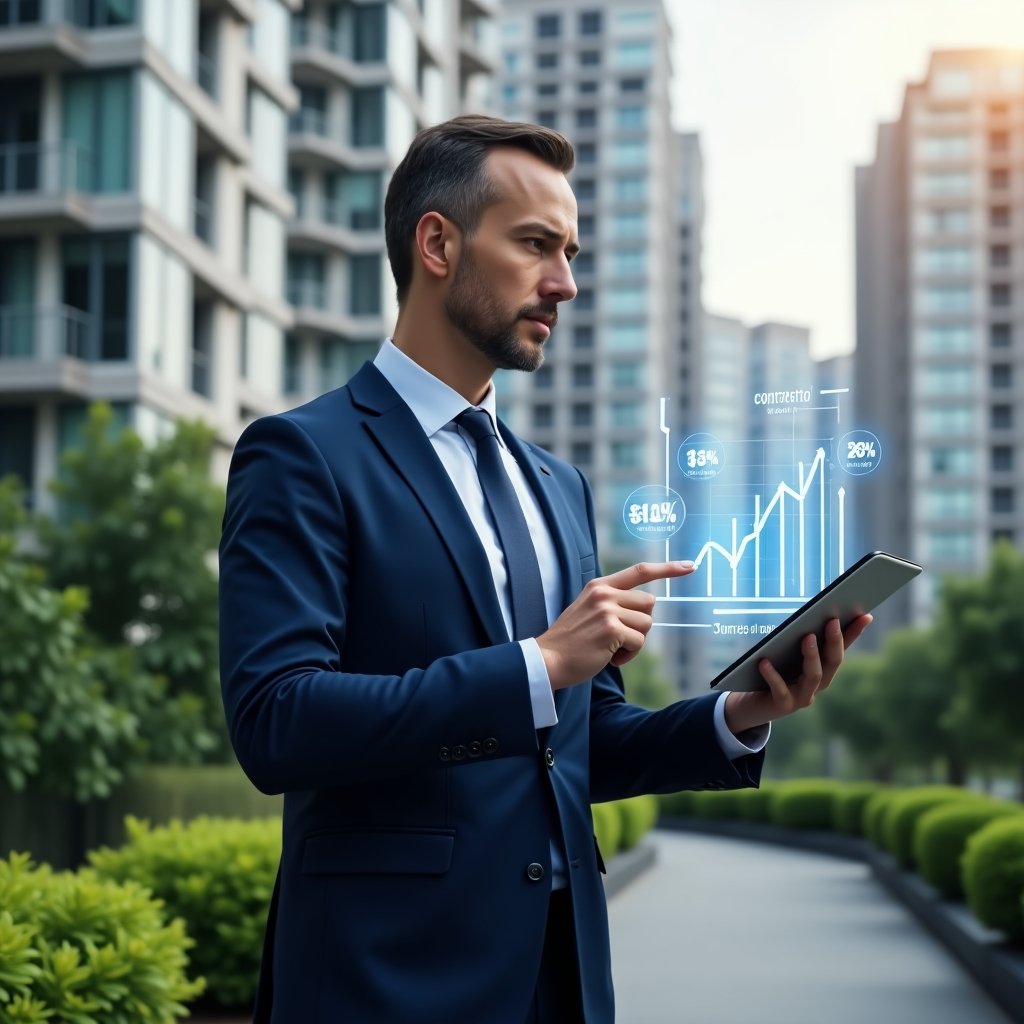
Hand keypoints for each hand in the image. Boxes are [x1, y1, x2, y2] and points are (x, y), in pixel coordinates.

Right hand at [537, 561, 694, 690]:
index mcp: (599, 586)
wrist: (548, 659)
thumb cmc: (571, 641)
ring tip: (610, 648)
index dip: (667, 569)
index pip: (640, 571)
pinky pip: (638, 642)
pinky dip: (628, 655)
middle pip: (649, 603)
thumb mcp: (588, 609)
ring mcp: (608, 610)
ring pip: (647, 624)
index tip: (689, 566)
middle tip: (618, 637)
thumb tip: (646, 606)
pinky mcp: (612, 629)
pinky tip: (609, 657)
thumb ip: (613, 602)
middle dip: (640, 624)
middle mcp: (604, 594)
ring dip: (634, 641)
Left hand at [724, 613, 872, 733]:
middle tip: (832, 620)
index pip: (842, 647)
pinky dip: (773, 675)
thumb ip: (801, 637)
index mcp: (822, 669)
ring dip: (812, 656)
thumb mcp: (787, 652)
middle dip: (834, 641)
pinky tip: (764, 661)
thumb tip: (813, 613)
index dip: (854, 632)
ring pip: (813, 676)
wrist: (750, 703)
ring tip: (807, 636)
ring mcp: (802, 696)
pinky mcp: (783, 705)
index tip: (864, 615)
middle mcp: (817, 684)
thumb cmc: (772, 672)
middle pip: (832, 662)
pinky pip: (780, 690)